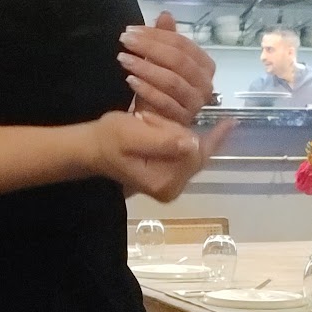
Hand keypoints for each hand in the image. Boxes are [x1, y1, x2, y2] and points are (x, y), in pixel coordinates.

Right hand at [85, 110, 235, 202]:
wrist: (93, 149)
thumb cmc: (109, 139)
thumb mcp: (132, 134)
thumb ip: (163, 140)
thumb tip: (193, 143)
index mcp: (163, 182)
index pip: (193, 153)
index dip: (189, 133)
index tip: (218, 122)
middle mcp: (172, 189)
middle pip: (196, 154)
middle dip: (179, 132)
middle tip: (147, 122)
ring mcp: (172, 186)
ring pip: (193, 152)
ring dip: (177, 134)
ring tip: (147, 126)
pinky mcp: (171, 179)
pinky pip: (189, 157)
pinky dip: (184, 141)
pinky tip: (190, 130)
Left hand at [118, 11, 215, 125]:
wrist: (154, 120)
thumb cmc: (160, 88)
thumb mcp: (160, 61)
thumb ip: (165, 39)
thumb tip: (165, 15)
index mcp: (204, 65)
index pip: (182, 44)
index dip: (156, 35)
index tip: (130, 30)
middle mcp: (205, 84)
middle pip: (179, 61)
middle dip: (149, 48)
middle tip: (125, 41)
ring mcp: (195, 103)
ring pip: (172, 81)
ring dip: (146, 68)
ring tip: (123, 59)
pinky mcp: (183, 120)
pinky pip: (165, 103)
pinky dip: (147, 90)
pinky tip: (130, 80)